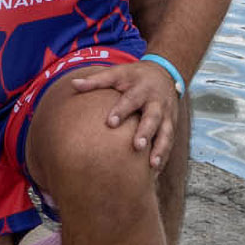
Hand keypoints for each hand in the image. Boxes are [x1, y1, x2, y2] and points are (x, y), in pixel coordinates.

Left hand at [64, 59, 181, 168]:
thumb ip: (96, 80)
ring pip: (166, 133)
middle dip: (146, 132)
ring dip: (161, 150)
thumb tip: (73, 84)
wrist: (164, 74)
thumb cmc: (134, 76)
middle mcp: (157, 103)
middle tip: (137, 146)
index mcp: (141, 89)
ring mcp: (167, 115)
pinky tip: (156, 172)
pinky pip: (170, 142)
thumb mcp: (117, 73)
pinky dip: (165, 156)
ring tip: (153, 166)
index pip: (130, 100)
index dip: (121, 111)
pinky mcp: (172, 125)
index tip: (110, 123)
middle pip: (152, 118)